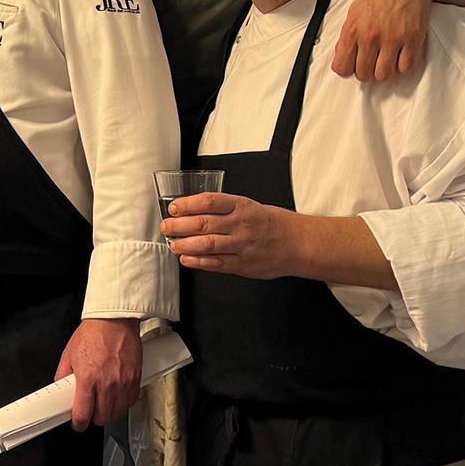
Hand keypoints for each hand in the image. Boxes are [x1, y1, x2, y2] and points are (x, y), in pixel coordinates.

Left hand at [54, 318, 141, 430]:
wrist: (114, 321)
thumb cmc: (93, 333)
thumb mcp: (69, 354)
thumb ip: (63, 375)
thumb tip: (60, 388)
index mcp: (87, 379)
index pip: (83, 413)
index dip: (78, 423)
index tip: (77, 423)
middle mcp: (106, 384)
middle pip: (102, 417)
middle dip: (94, 418)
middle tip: (90, 411)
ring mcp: (122, 383)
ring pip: (117, 413)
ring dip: (109, 412)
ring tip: (103, 405)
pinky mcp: (135, 380)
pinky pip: (130, 402)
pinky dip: (123, 404)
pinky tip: (116, 397)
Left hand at [161, 191, 297, 279]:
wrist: (297, 243)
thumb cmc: (269, 222)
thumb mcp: (248, 206)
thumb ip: (223, 209)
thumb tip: (189, 211)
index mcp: (242, 206)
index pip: (210, 201)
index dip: (188, 204)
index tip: (174, 207)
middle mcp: (241, 224)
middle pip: (204, 223)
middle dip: (180, 225)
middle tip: (166, 226)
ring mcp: (242, 245)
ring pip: (208, 244)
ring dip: (186, 245)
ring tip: (173, 244)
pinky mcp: (243, 264)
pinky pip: (217, 263)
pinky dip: (199, 262)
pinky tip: (187, 260)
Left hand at [331, 0, 437, 81]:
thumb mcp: (354, 12)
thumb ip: (346, 36)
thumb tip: (342, 57)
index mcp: (352, 30)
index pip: (342, 67)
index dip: (348, 70)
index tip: (354, 65)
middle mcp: (370, 36)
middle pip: (364, 75)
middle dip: (367, 72)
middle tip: (373, 62)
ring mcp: (392, 38)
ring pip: (384, 75)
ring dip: (385, 71)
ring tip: (387, 60)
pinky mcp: (413, 39)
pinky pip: (406, 68)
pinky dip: (404, 66)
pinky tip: (402, 56)